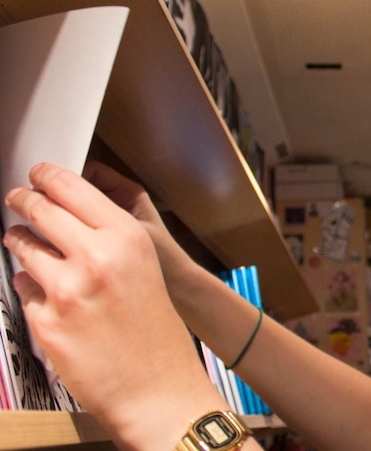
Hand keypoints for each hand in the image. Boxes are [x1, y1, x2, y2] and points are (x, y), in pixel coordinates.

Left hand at [3, 163, 222, 447]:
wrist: (158, 389)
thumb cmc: (157, 334)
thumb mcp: (145, 271)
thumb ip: (109, 241)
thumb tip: (64, 216)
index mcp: (127, 240)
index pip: (72, 189)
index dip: (47, 176)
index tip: (37, 173)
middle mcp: (95, 259)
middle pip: (40, 211)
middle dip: (24, 201)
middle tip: (18, 198)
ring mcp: (66, 291)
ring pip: (22, 248)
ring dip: (21, 243)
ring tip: (27, 246)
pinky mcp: (45, 322)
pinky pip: (23, 290)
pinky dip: (31, 289)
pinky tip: (50, 298)